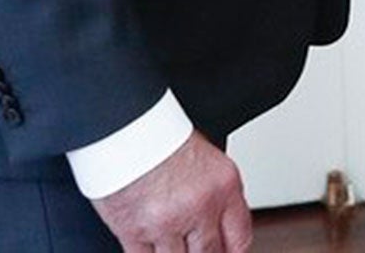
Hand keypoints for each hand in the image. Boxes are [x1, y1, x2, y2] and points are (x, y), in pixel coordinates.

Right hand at [91, 131, 251, 252]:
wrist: (125, 125)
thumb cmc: (161, 133)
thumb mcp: (204, 158)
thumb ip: (213, 193)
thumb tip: (215, 224)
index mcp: (225, 185)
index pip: (239, 237)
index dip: (231, 251)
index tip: (224, 252)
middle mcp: (201, 206)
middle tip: (193, 248)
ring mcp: (168, 222)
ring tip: (168, 243)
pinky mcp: (135, 230)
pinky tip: (147, 248)